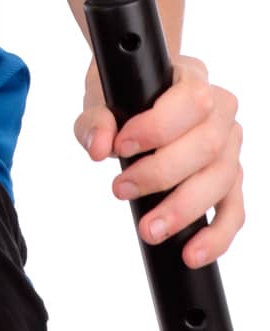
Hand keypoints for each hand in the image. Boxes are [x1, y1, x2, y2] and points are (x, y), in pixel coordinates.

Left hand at [74, 54, 244, 268]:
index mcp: (193, 77)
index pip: (191, 101)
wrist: (140, 95)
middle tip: (120, 190)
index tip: (121, 147)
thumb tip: (98, 147)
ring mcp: (231, 145)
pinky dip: (217, 235)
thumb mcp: (101, 97)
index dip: (158, 127)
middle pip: (208, 146)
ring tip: (149, 229)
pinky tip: (192, 252)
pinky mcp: (231, 177)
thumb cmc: (124, 94)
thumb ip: (95, 119)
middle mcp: (221, 110)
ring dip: (185, 209)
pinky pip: (234, 209)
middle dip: (162, 175)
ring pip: (222, 180)